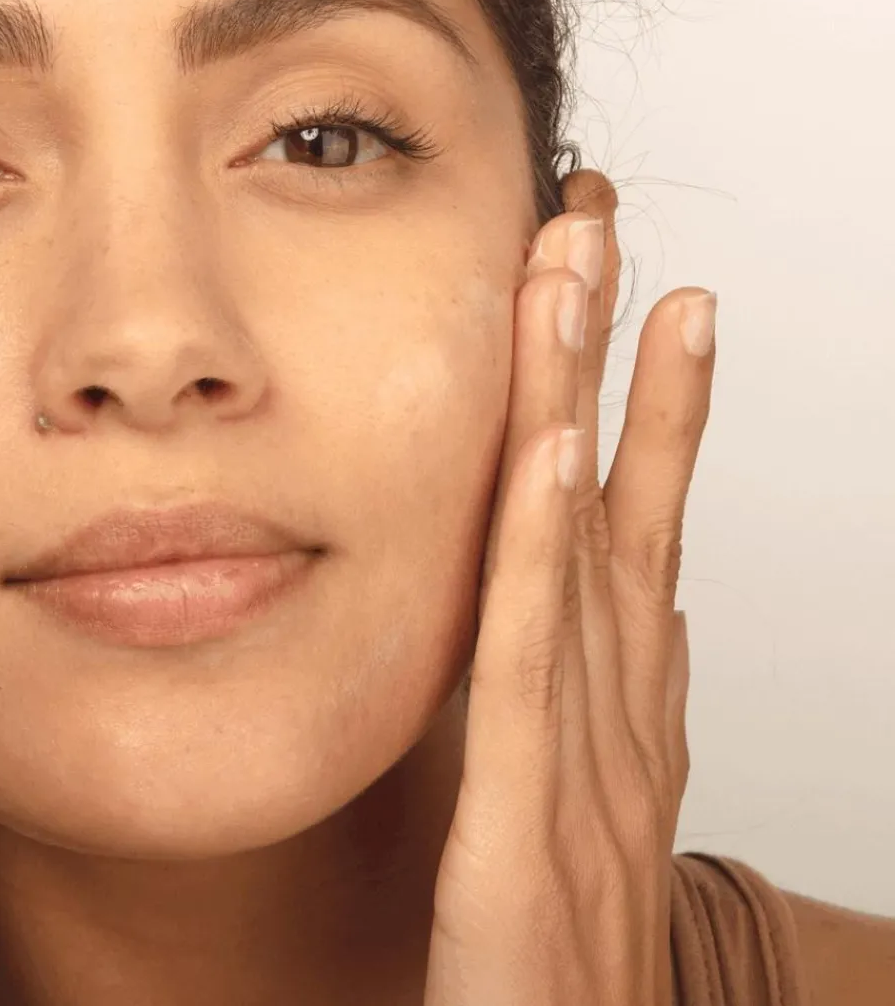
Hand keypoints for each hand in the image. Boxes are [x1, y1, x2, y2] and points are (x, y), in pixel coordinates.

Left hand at [424, 172, 710, 1005]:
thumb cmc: (550, 974)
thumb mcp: (572, 821)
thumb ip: (599, 715)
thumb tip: (634, 614)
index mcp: (615, 720)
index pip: (629, 534)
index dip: (641, 412)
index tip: (638, 302)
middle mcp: (616, 725)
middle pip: (618, 512)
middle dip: (618, 366)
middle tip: (606, 236)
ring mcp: (584, 772)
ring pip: (581, 554)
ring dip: (588, 406)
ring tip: (589, 281)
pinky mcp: (526, 826)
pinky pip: (532, 665)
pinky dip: (545, 550)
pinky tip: (546, 449)